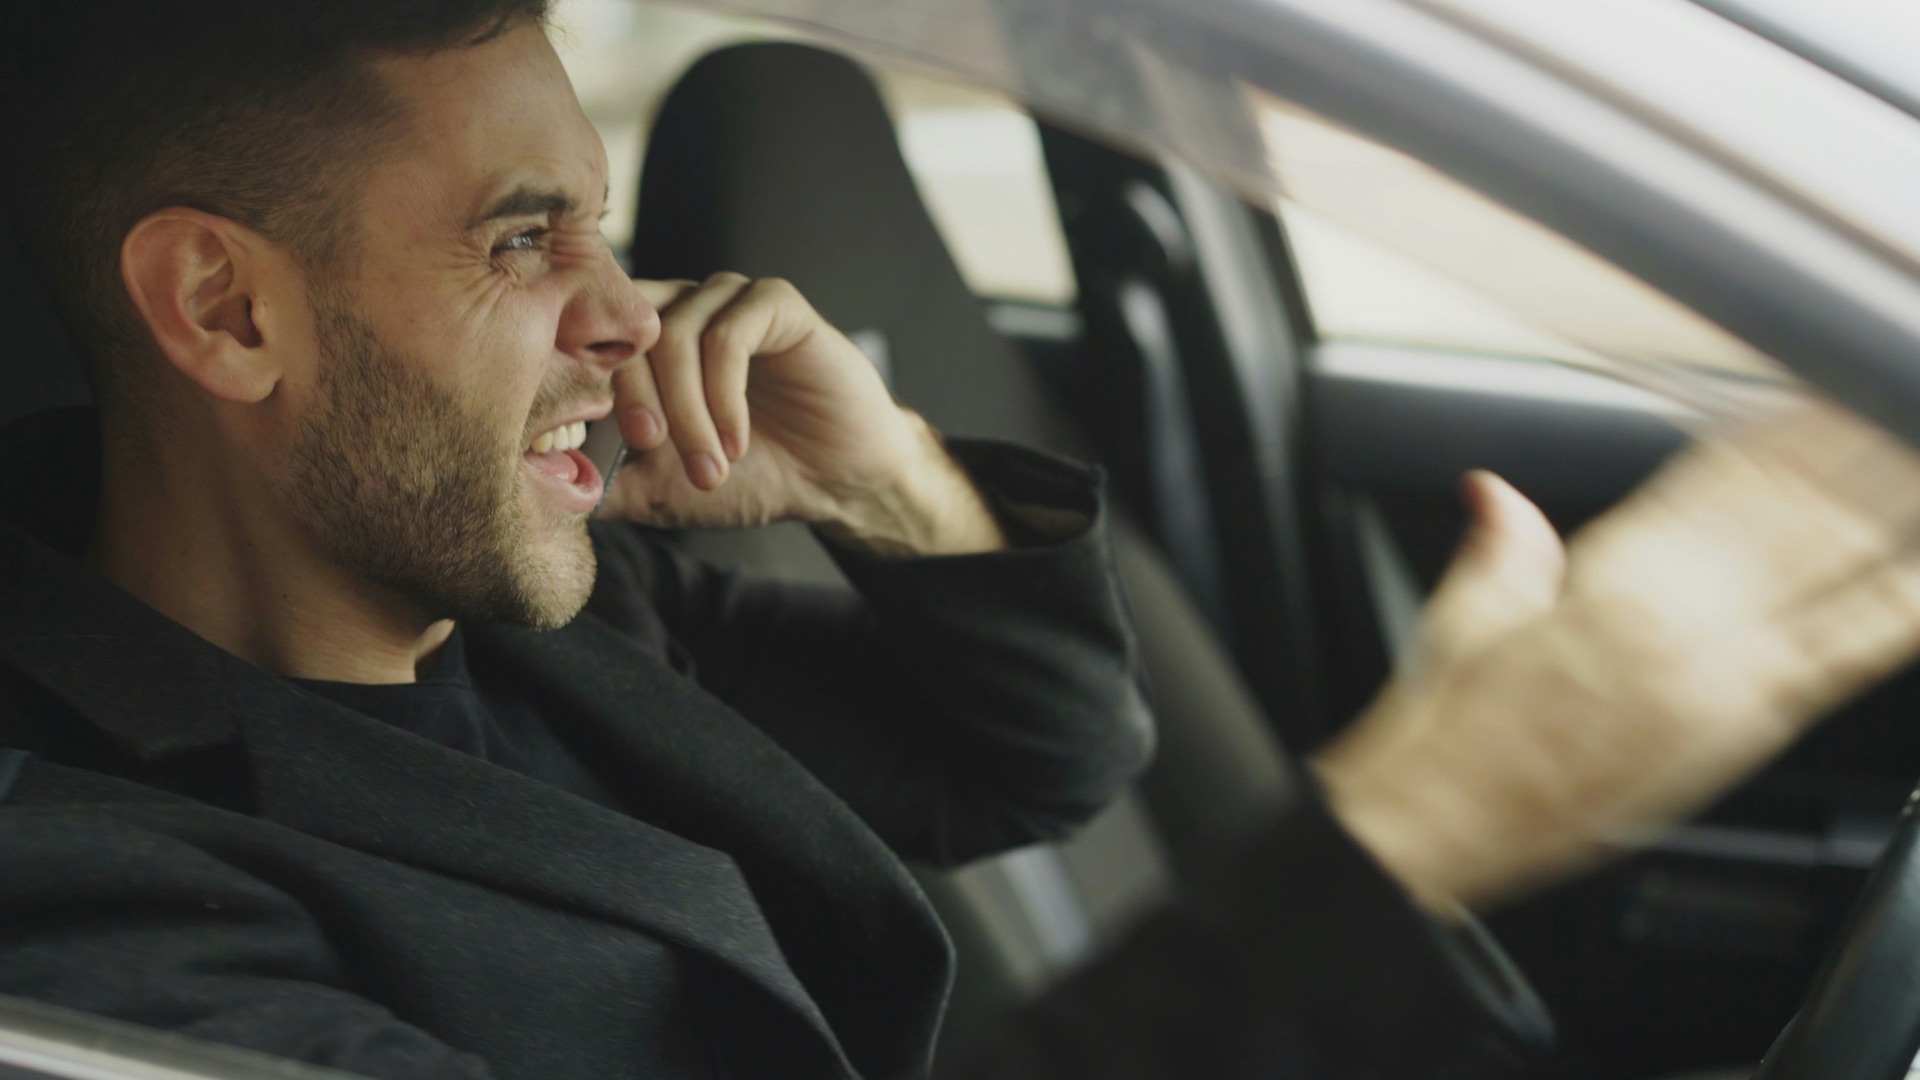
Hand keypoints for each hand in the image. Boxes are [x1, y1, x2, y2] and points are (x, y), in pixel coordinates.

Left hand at [597, 273, 1002, 555]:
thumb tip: (535, 485)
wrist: (835, 479)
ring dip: (689, 412)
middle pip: (626, 331)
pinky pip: (728, 336)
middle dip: (640, 403)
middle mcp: (681, 305)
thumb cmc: (751, 476)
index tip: (611, 450)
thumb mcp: (659, 491)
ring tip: (710, 465)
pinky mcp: (775, 303)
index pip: (589, 338)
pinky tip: (738, 441)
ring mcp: (728, 298)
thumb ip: (602, 482)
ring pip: (677, 335)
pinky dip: (725, 397)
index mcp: (645, 340)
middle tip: (660, 457)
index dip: (590, 392)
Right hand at [1314, 400, 1919, 915]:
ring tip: (1910, 440)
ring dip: (1881, 499)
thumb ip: (1506, 547)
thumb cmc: (1451, 734)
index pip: (1715, 479)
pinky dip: (1900, 607)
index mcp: (1609, 576)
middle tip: (1888, 392)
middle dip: (1846, 446)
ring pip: (1829, 560)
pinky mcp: (1749, 728)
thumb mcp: (1467, 617)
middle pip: (1788, 505)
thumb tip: (1497, 493)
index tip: (1813, 390)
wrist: (1442, 823)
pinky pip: (1849, 657)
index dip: (1776, 428)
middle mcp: (1676, 614)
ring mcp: (1724, 671)